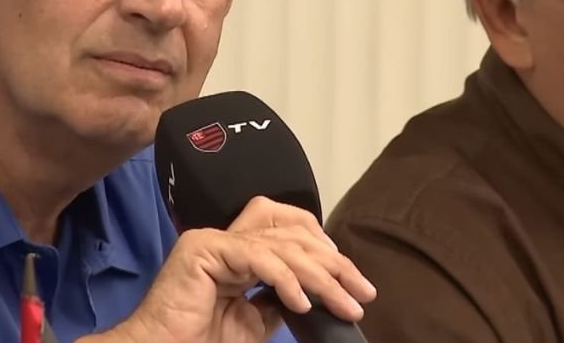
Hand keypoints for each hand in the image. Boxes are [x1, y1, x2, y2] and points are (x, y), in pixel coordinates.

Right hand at [81, 196, 375, 342]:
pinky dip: (285, 279)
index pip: (288, 230)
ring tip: (344, 304)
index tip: (354, 282)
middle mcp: (226, 238)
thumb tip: (317, 292)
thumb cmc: (201, 341)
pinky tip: (303, 303)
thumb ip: (279, 299)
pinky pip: (256, 256)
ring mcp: (213, 240)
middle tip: (362, 292)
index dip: (324, 249)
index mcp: (237, 251)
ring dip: (320, 276)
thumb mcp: (255, 321)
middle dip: (333, 263)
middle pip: (291, 233)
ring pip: (280, 245)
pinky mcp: (202, 249)